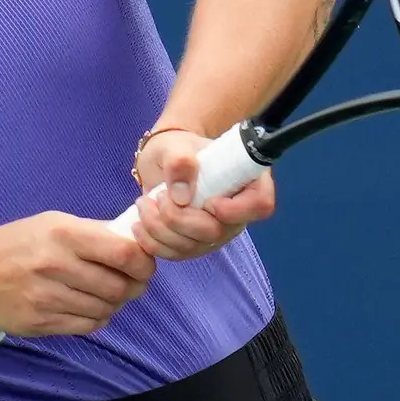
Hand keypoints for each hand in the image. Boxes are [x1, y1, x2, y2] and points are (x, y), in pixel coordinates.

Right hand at [0, 211, 155, 337]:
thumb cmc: (19, 245)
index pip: (123, 253)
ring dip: (115, 304)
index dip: (143, 262)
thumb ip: (94, 233)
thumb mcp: (52, 224)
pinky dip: (97, 318)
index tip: (144, 264)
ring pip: (106, 308)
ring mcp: (47, 297)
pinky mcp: (41, 322)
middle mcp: (55, 265)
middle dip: (134, 287)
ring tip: (107, 294)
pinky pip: (87, 325)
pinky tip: (89, 307)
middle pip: (119, 286)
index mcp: (63, 234)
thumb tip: (136, 240)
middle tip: (132, 283)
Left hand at [129, 129, 276, 260]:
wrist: (163, 161)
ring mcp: (215, 234)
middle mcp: (235, 214)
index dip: (236, 210)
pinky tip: (139, 224)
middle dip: (180, 219)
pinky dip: (151, 242)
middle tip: (159, 196)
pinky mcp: (193, 246)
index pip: (260, 205)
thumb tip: (181, 195)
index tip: (209, 201)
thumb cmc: (178, 149)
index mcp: (246, 183)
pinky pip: (174, 255)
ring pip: (192, 247)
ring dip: (160, 229)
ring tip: (144, 204)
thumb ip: (180, 161)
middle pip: (217, 232)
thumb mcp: (176, 146)